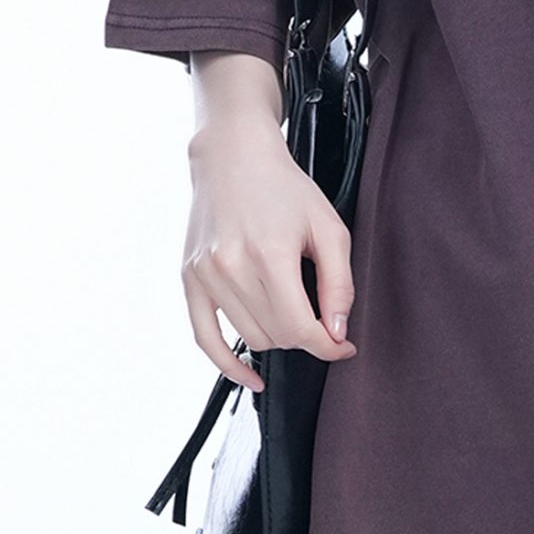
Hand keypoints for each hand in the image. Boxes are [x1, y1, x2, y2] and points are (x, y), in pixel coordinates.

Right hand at [180, 100, 358, 390]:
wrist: (233, 156)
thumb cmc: (285, 188)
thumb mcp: (328, 226)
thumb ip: (338, 282)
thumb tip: (337, 333)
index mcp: (270, 253)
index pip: (301, 327)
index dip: (329, 345)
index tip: (344, 346)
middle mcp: (232, 267)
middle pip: (277, 335)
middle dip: (306, 335)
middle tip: (321, 319)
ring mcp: (206, 274)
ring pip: (249, 338)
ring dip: (277, 338)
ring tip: (290, 312)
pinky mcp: (189, 278)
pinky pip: (205, 338)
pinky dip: (228, 364)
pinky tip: (250, 378)